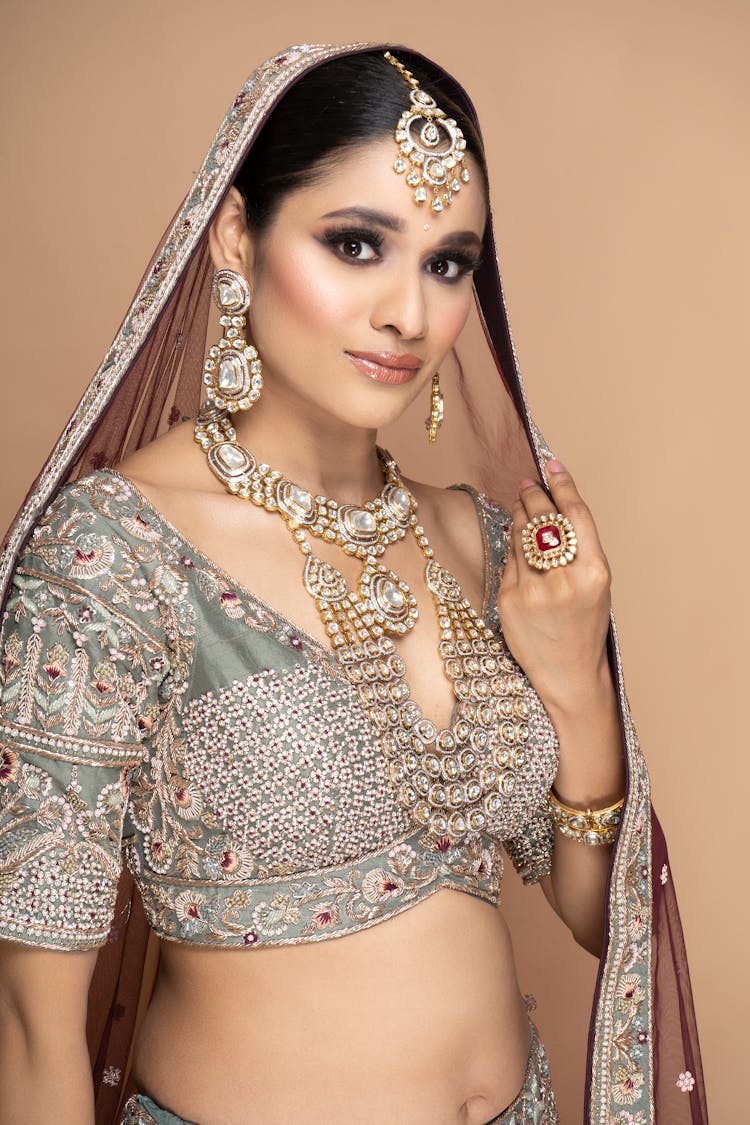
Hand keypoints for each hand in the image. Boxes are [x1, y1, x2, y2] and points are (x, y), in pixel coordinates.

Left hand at [497, 460, 611, 716]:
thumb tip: (549, 506)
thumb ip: (578, 549)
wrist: (569, 674)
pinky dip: (511, 548)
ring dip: (519, 516)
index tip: (552, 465)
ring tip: (522, 506)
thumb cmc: (585, 625)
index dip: (563, 485)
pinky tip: (515, 543)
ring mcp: (533, 591)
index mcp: (594, 574)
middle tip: (529, 484)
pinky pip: (508, 561)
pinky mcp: (508, 601)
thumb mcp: (596, 585)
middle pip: (543, 520)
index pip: (575, 516)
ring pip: (520, 537)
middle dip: (534, 496)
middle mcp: (564, 580)